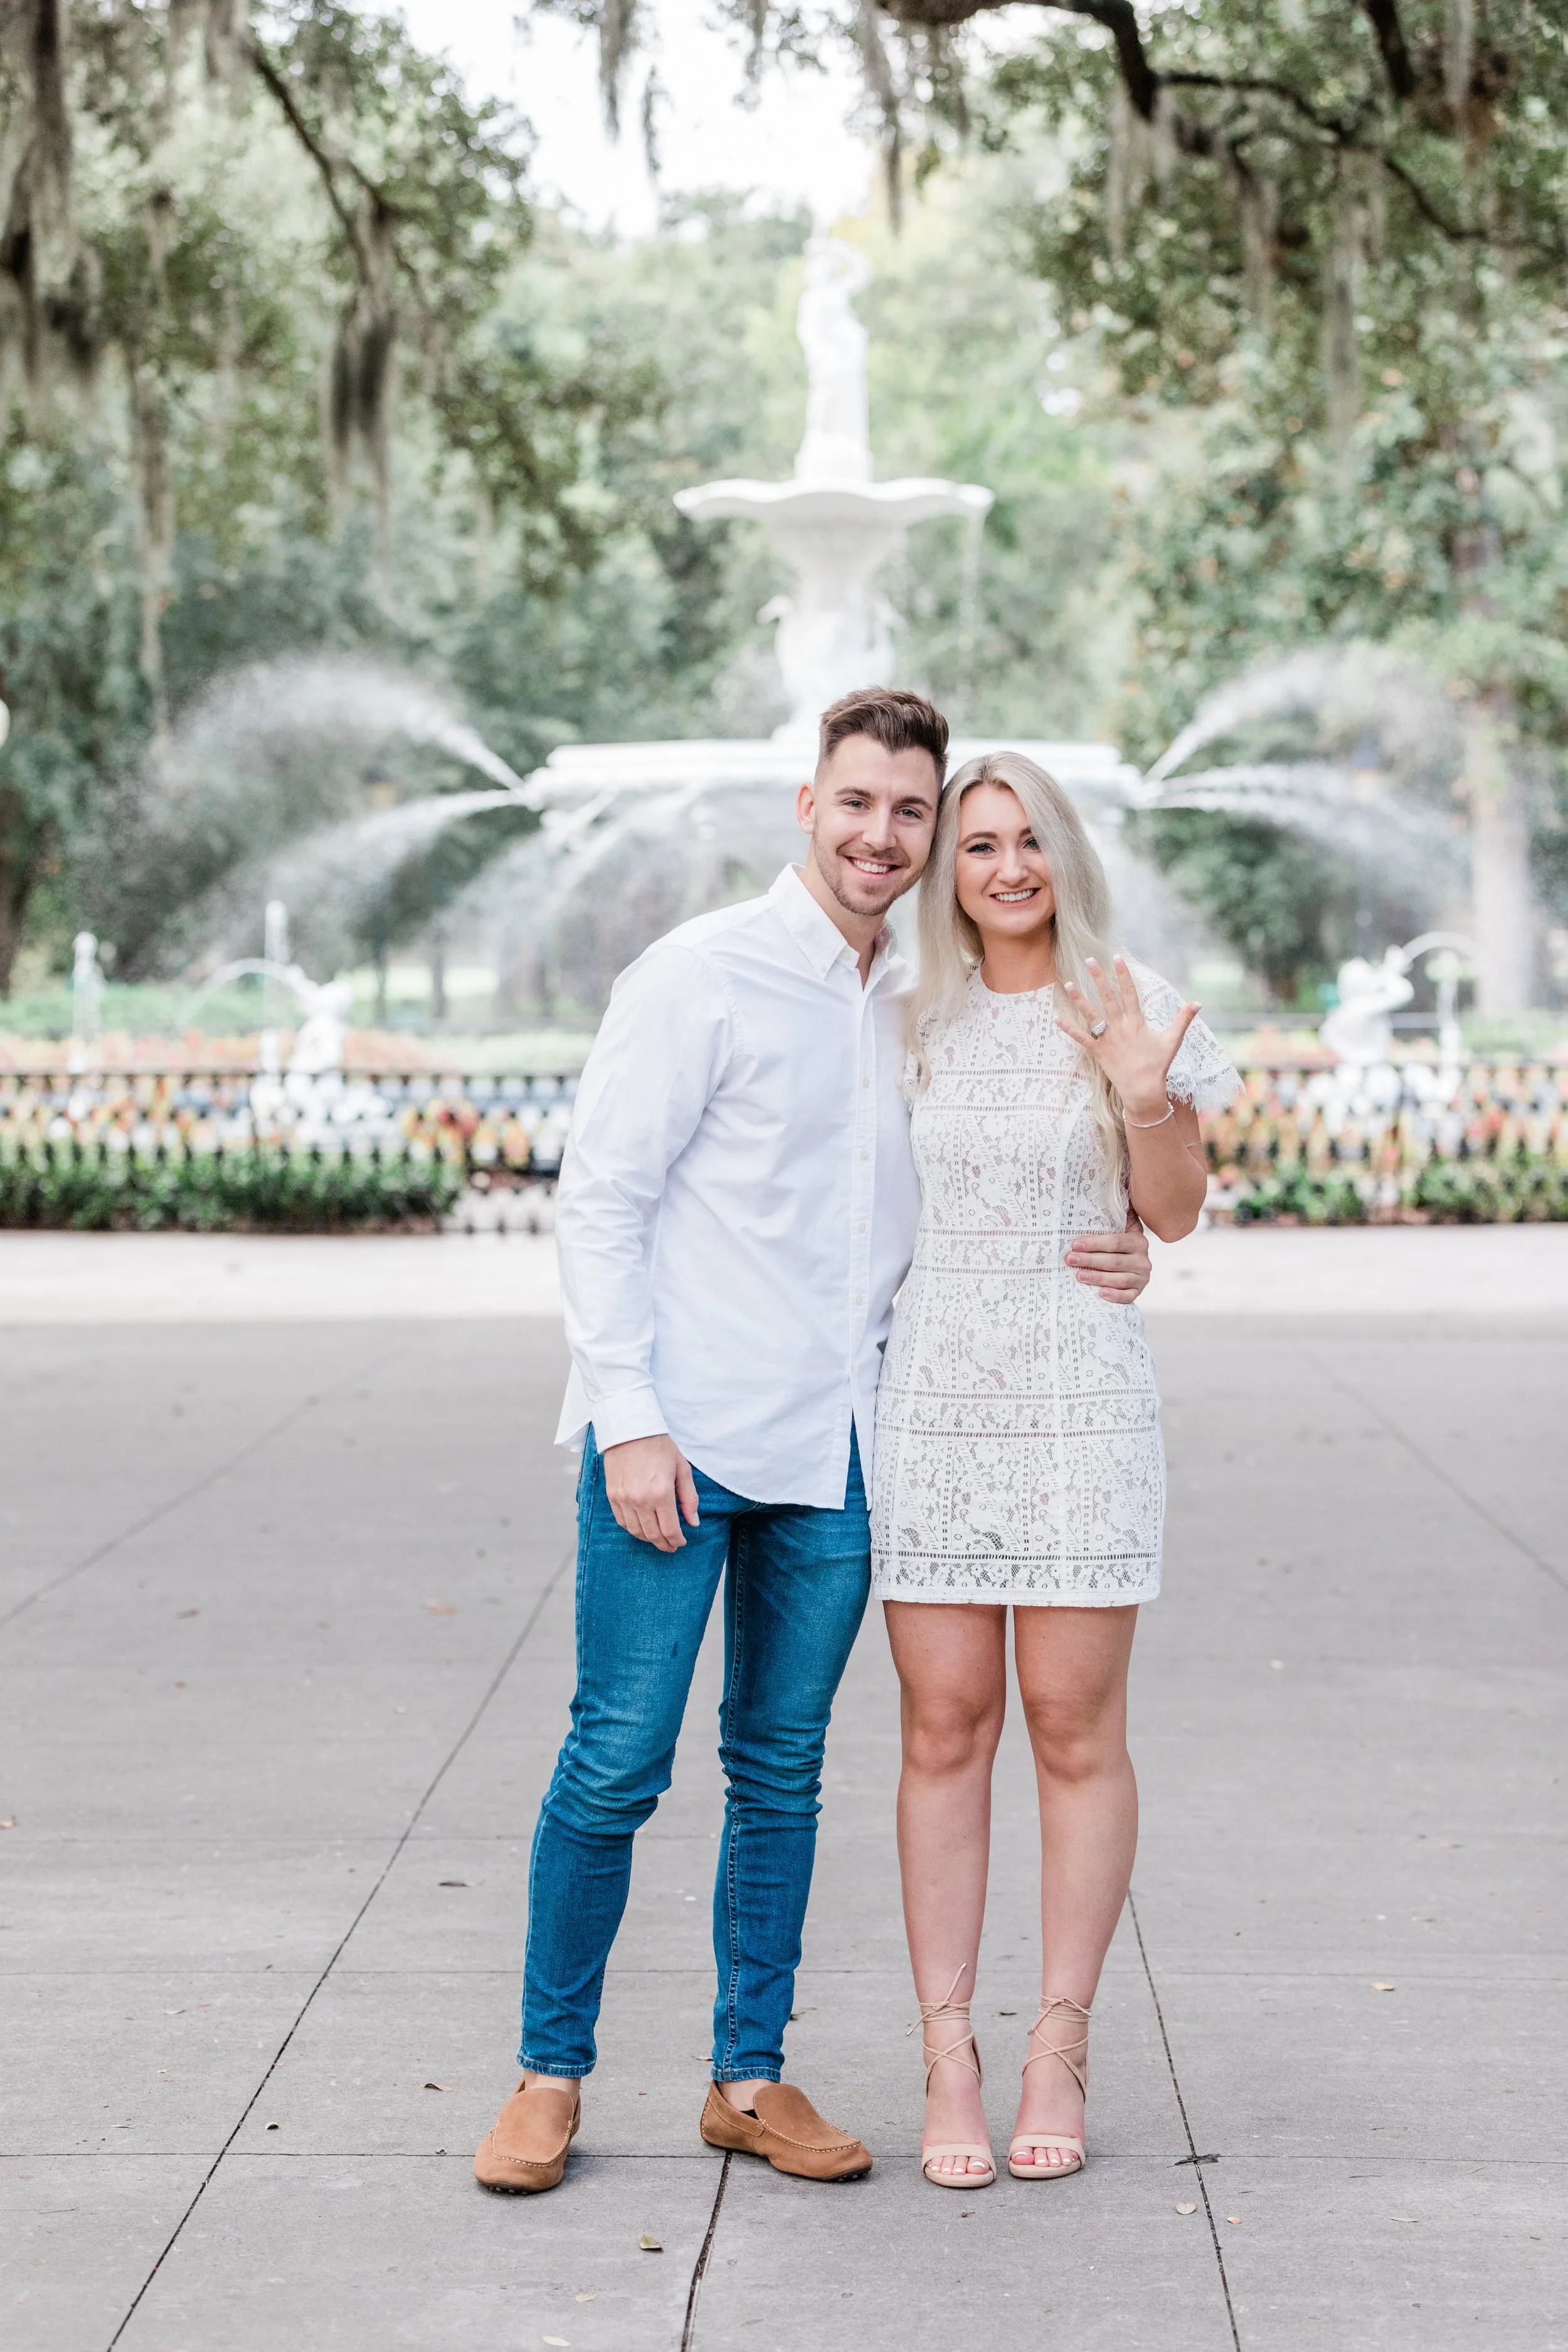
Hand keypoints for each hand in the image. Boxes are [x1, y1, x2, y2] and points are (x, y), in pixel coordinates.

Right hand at [602, 1434, 699, 1551]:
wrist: (630, 1429)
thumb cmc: (659, 1446)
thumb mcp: (682, 1469)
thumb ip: (689, 1498)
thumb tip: (693, 1523)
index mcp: (661, 1494)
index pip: (670, 1530)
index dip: (677, 1541)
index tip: (681, 1542)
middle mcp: (641, 1500)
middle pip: (653, 1535)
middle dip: (664, 1544)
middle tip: (671, 1546)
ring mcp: (624, 1499)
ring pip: (636, 1531)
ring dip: (648, 1539)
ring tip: (657, 1538)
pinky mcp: (612, 1495)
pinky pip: (622, 1521)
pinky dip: (632, 1529)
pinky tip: (641, 1528)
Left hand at [1056, 956, 1199, 1123]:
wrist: (1143, 1090)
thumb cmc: (1158, 1065)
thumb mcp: (1173, 1040)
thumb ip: (1183, 1019)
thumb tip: (1198, 1003)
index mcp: (1137, 1022)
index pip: (1130, 992)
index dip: (1123, 975)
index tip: (1117, 959)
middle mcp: (1120, 1027)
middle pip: (1108, 997)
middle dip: (1098, 978)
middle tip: (1089, 960)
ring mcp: (1107, 1039)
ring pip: (1091, 1015)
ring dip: (1079, 999)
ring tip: (1068, 983)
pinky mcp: (1098, 1051)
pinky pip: (1081, 1038)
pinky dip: (1069, 1029)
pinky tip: (1056, 1018)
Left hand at [1065, 1208, 1151, 1304]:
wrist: (1130, 1267)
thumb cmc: (1116, 1244)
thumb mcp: (1119, 1227)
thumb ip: (1118, 1212)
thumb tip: (1121, 1180)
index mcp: (1138, 1240)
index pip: (1116, 1241)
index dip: (1095, 1243)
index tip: (1075, 1244)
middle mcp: (1143, 1259)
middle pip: (1114, 1260)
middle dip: (1090, 1260)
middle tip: (1069, 1259)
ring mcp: (1142, 1277)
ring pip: (1119, 1279)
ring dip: (1097, 1277)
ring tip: (1078, 1276)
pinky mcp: (1138, 1292)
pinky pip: (1128, 1297)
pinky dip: (1115, 1296)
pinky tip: (1101, 1294)